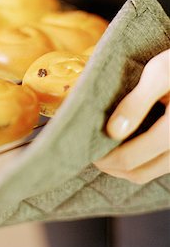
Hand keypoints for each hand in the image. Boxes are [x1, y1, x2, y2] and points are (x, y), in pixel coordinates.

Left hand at [94, 49, 169, 183]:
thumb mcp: (159, 74)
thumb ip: (136, 103)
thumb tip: (113, 132)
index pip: (129, 159)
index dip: (104, 160)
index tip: (85, 149)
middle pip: (139, 172)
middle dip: (111, 166)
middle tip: (91, 153)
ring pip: (151, 171)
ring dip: (126, 167)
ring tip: (105, 151)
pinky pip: (161, 163)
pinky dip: (142, 161)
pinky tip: (126, 144)